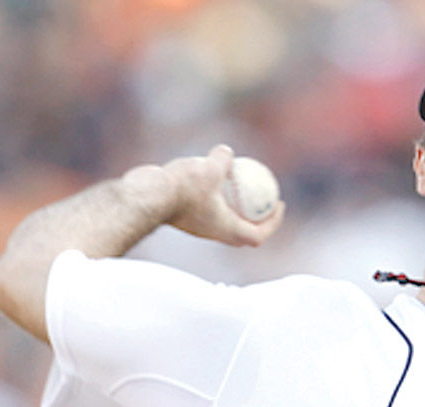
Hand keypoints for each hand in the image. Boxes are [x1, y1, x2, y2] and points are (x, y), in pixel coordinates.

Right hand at [125, 144, 285, 247]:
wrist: (145, 195)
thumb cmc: (182, 187)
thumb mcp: (210, 168)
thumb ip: (222, 160)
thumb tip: (227, 152)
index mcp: (227, 229)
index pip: (258, 236)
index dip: (273, 223)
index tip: (279, 205)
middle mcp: (214, 233)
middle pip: (243, 234)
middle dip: (258, 220)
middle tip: (265, 200)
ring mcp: (198, 227)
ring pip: (223, 222)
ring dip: (235, 209)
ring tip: (240, 186)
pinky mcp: (184, 218)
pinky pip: (207, 211)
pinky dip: (216, 199)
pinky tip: (213, 177)